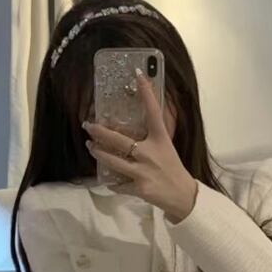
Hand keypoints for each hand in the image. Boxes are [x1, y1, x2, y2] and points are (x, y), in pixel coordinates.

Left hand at [82, 70, 197, 223]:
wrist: (182, 195)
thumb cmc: (173, 168)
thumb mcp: (167, 147)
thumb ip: (154, 134)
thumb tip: (143, 117)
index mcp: (160, 140)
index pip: (153, 112)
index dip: (146, 93)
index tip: (138, 75)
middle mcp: (150, 153)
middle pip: (119, 140)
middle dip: (100, 132)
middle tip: (88, 125)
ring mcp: (143, 171)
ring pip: (113, 161)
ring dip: (98, 153)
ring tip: (90, 146)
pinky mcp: (138, 188)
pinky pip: (118, 183)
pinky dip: (112, 181)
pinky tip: (108, 178)